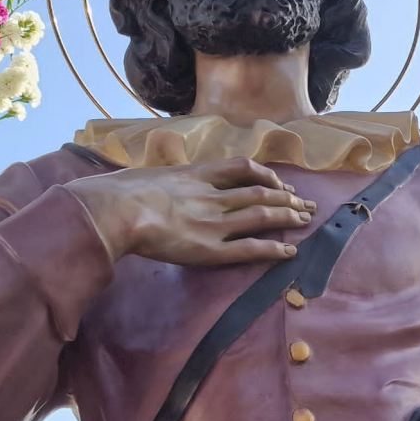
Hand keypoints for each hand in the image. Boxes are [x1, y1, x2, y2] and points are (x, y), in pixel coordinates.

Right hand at [70, 157, 316, 266]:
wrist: (115, 210)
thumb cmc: (116, 193)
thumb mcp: (142, 175)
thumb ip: (158, 181)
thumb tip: (150, 186)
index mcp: (195, 174)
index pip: (242, 168)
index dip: (265, 175)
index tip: (279, 182)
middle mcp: (211, 195)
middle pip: (259, 192)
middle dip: (286, 197)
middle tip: (304, 203)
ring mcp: (213, 222)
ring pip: (262, 215)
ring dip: (288, 217)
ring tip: (305, 220)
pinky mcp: (210, 249)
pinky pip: (249, 248)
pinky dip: (272, 249)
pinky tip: (289, 252)